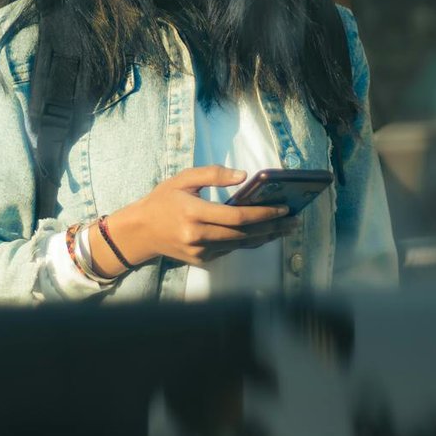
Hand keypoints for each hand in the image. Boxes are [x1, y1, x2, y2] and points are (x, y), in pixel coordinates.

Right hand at [98, 166, 293, 269]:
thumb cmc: (163, 200)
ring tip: (285, 228)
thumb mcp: (183, 179)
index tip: (283, 208)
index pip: (236, 216)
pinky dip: (247, 242)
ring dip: (265, 237)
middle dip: (272, 227)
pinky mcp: (201, 261)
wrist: (141, 231)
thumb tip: (244, 176)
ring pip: (240, 245)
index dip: (263, 213)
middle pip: (244, 234)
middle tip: (294, 221)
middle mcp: (197, 236)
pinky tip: (262, 234)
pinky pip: (229, 250)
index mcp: (193, 213)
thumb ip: (213, 174)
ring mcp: (200, 252)